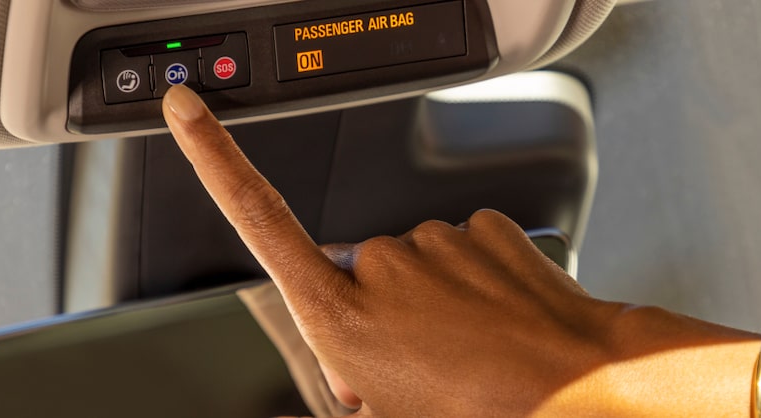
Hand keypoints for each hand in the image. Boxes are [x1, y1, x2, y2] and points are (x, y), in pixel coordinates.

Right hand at [161, 85, 760, 416]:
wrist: (572, 384)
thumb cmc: (479, 408)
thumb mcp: (385, 412)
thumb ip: (351, 375)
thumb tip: (357, 370)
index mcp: (341, 312)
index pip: (258, 219)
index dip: (215, 159)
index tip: (188, 110)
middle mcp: (380, 264)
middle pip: (359, 274)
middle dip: (382, 311)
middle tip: (424, 364)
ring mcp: (435, 241)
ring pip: (418, 264)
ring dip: (436, 300)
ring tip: (470, 350)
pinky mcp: (482, 226)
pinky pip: (464, 249)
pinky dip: (475, 280)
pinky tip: (498, 320)